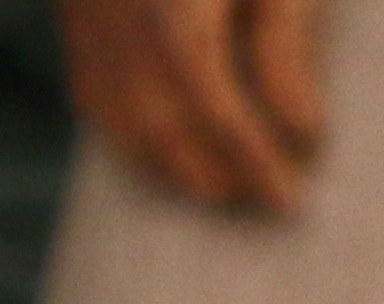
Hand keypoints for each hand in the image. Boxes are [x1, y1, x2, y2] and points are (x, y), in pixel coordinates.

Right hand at [61, 0, 328, 216]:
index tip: (293, 199)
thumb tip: (301, 134)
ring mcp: (93, 22)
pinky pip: (98, 99)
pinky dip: (131, 137)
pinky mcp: (81, 19)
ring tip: (219, 191)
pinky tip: (164, 151)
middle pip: (164, 128)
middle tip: (263, 204)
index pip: (218, 109)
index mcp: (179, 11)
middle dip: (213, 175)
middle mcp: (125, 23)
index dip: (254, 161)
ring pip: (122, 122)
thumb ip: (285, 47)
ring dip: (170, 168)